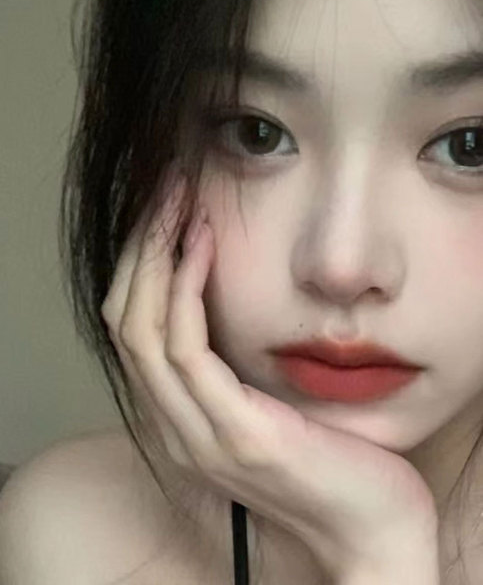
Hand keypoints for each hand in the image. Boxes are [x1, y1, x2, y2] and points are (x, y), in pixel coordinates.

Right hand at [102, 170, 438, 580]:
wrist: (373, 531)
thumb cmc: (333, 461)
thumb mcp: (270, 406)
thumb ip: (236, 370)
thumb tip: (228, 303)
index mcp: (180, 419)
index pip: (131, 329)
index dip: (139, 264)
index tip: (163, 210)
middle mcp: (174, 427)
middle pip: (124, 320)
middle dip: (139, 247)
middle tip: (164, 190)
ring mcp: (198, 434)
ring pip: (140, 329)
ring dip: (154, 255)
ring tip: (177, 202)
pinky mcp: (234, 434)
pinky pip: (186, 349)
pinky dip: (184, 288)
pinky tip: (201, 245)